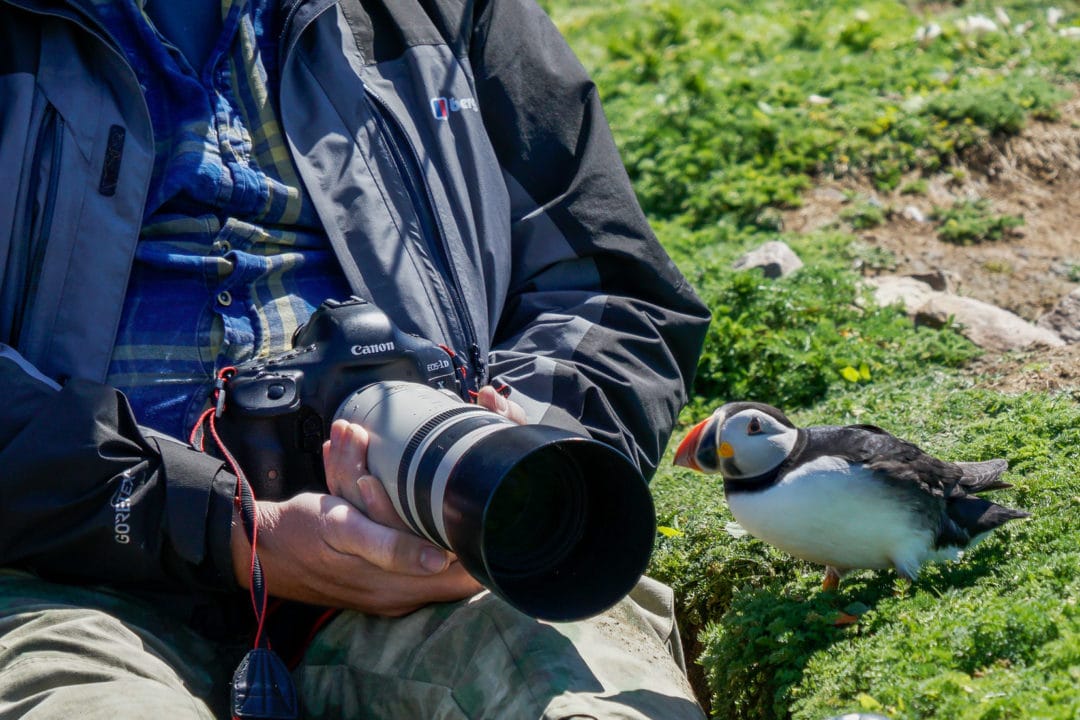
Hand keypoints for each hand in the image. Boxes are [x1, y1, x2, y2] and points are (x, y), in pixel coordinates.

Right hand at [229, 490, 478, 615]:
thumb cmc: (301, 529)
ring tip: (391, 498)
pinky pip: (406, 557)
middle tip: (422, 494)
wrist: (258, 547)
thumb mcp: (342, 527)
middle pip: (453, 565)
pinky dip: (401, 529)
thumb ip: (391, 546)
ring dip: (420, 522)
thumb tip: (440, 558)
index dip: (465, 539)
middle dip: (442, 525)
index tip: (447, 506)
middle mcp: (400, 598)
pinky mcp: (379, 586)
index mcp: (398, 587)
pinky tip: (379, 504)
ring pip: (430, 557)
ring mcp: (390, 595)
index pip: (466, 574)